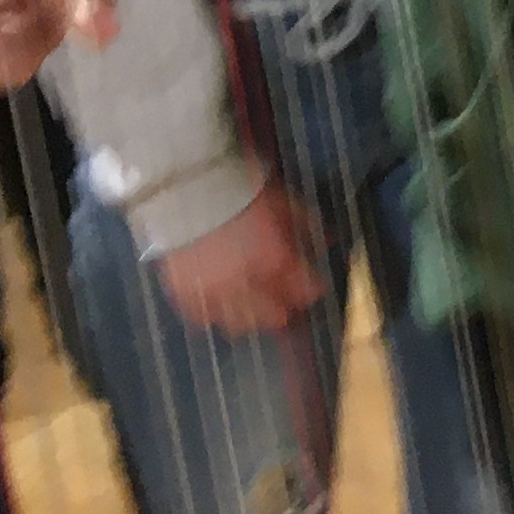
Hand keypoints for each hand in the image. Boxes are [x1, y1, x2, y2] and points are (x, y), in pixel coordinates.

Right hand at [159, 181, 326, 335]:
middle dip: (286, 309)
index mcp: (276, 262)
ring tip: (255, 305)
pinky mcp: (185, 297)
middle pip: (276, 317)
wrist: (187, 189)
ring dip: (253, 316)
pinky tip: (222, 303)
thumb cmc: (242, 190)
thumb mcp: (284, 201)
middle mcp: (247, 287)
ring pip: (241, 324)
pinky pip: (206, 318)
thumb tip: (328, 240)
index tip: (314, 285)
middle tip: (286, 300)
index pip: (307, 291)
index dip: (313, 289)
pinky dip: (217, 313)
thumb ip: (308, 225)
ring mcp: (214, 296)